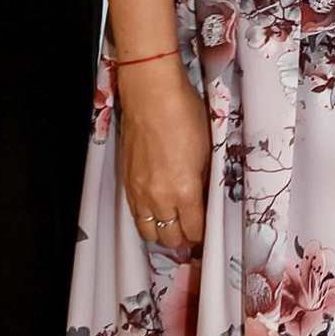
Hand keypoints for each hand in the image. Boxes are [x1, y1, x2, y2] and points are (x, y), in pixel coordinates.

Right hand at [117, 51, 211, 260]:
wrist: (151, 95)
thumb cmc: (183, 114)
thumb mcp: (207, 150)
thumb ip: (204, 181)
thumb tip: (203, 199)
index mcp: (185, 190)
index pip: (194, 230)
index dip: (203, 237)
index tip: (207, 234)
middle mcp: (159, 197)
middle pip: (170, 238)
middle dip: (184, 240)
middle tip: (193, 233)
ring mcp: (139, 191)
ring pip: (149, 232)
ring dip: (162, 234)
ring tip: (173, 227)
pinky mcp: (126, 182)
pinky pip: (135, 214)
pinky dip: (147, 219)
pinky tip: (155, 213)